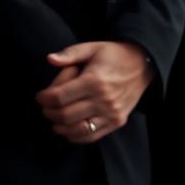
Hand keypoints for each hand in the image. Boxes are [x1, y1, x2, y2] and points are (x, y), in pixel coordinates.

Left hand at [36, 41, 155, 143]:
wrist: (143, 64)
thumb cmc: (114, 56)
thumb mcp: (92, 48)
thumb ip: (69, 54)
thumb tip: (50, 59)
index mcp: (95, 80)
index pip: (58, 98)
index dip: (43, 99)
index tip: (41, 96)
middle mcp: (104, 99)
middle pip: (64, 116)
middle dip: (49, 112)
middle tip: (48, 106)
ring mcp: (112, 112)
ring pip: (75, 130)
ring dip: (60, 126)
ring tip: (58, 117)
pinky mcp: (118, 121)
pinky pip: (91, 137)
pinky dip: (75, 136)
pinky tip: (71, 126)